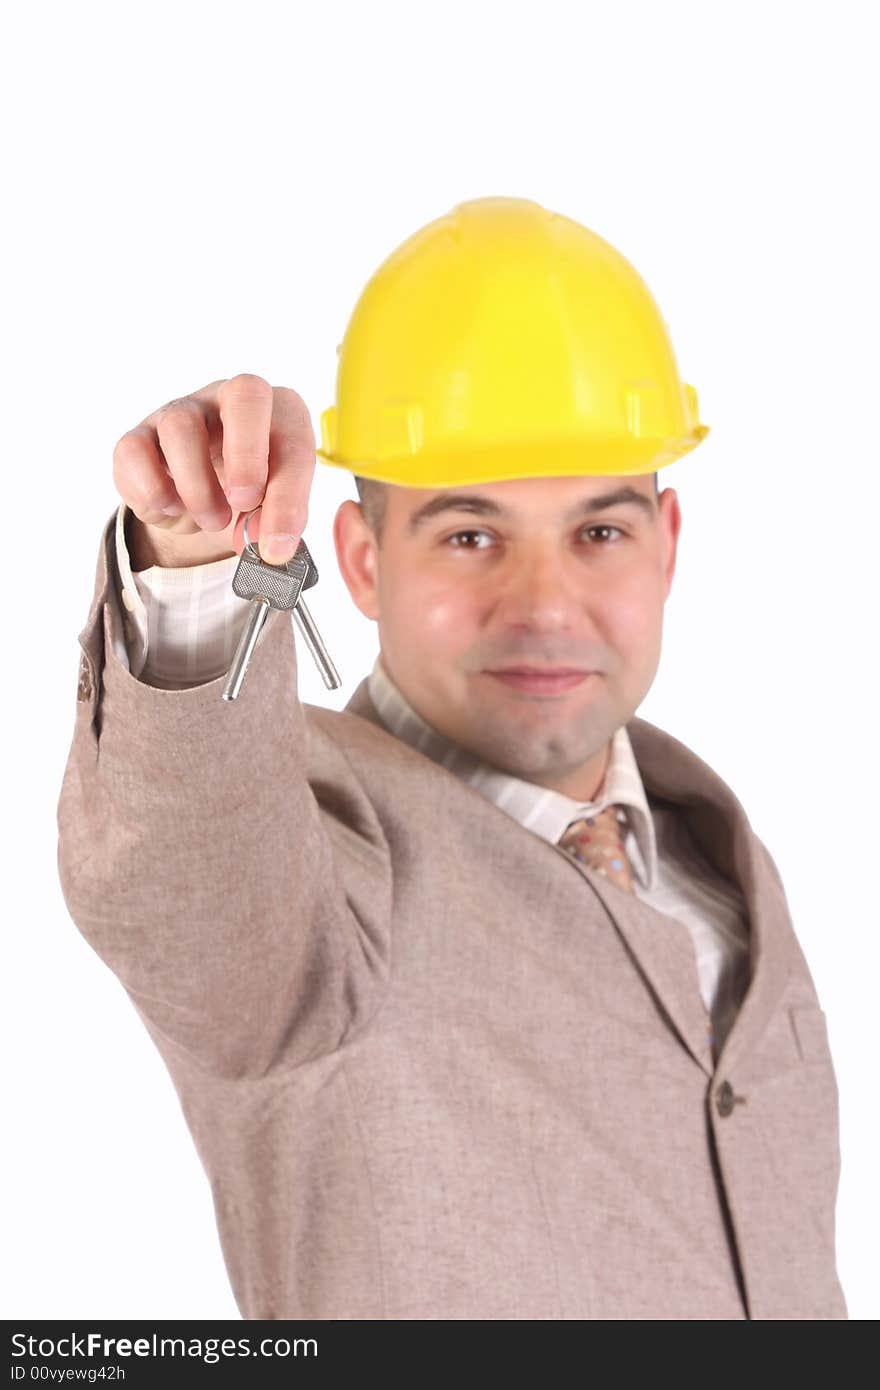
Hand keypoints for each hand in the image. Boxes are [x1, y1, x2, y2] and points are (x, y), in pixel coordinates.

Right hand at [112, 374, 315, 567]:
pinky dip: (154, 491)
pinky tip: (172, 508)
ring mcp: (182, 410)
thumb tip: (268, 547)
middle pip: (245, 393)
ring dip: (199, 488)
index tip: (275, 542)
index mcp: (277, 412)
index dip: (288, 495)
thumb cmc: (245, 496)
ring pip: (182, 427)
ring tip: (213, 520)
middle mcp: (229, 398)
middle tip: (244, 504)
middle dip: (247, 456)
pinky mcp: (140, 435)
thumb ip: (275, 522)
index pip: (292, 438)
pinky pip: (135, 452)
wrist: (198, 501)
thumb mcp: (269, 510)